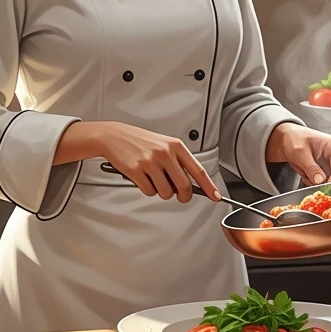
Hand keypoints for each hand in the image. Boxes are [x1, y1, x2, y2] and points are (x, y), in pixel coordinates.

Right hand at [97, 122, 221, 203]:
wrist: (114, 136)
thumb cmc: (139, 141)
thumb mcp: (163, 144)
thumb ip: (177, 162)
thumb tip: (189, 184)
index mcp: (175, 146)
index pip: (197, 170)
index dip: (208, 186)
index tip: (215, 196)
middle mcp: (165, 153)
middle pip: (184, 186)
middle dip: (182, 196)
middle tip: (178, 195)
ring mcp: (150, 161)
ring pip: (165, 192)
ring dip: (160, 191)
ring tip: (152, 179)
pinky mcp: (136, 170)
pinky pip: (149, 191)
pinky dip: (146, 189)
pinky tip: (142, 178)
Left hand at [266, 122, 330, 187]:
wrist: (286, 138)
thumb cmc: (293, 139)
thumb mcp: (300, 153)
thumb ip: (311, 167)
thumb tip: (320, 180)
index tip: (324, 188)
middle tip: (318, 186)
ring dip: (324, 182)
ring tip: (307, 176)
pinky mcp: (327, 167)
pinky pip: (329, 179)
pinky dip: (318, 182)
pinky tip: (307, 176)